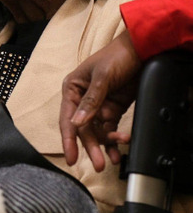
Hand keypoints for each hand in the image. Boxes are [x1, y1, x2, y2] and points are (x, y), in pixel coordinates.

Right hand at [60, 31, 140, 171]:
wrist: (144, 49)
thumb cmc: (117, 56)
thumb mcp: (103, 76)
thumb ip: (91, 100)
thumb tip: (78, 123)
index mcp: (73, 89)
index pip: (68, 119)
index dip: (69, 139)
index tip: (72, 157)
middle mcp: (82, 99)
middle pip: (84, 129)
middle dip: (91, 147)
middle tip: (97, 164)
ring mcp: (98, 105)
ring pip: (98, 131)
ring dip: (105, 145)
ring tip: (114, 158)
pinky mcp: (113, 108)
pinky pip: (111, 128)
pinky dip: (114, 139)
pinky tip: (119, 148)